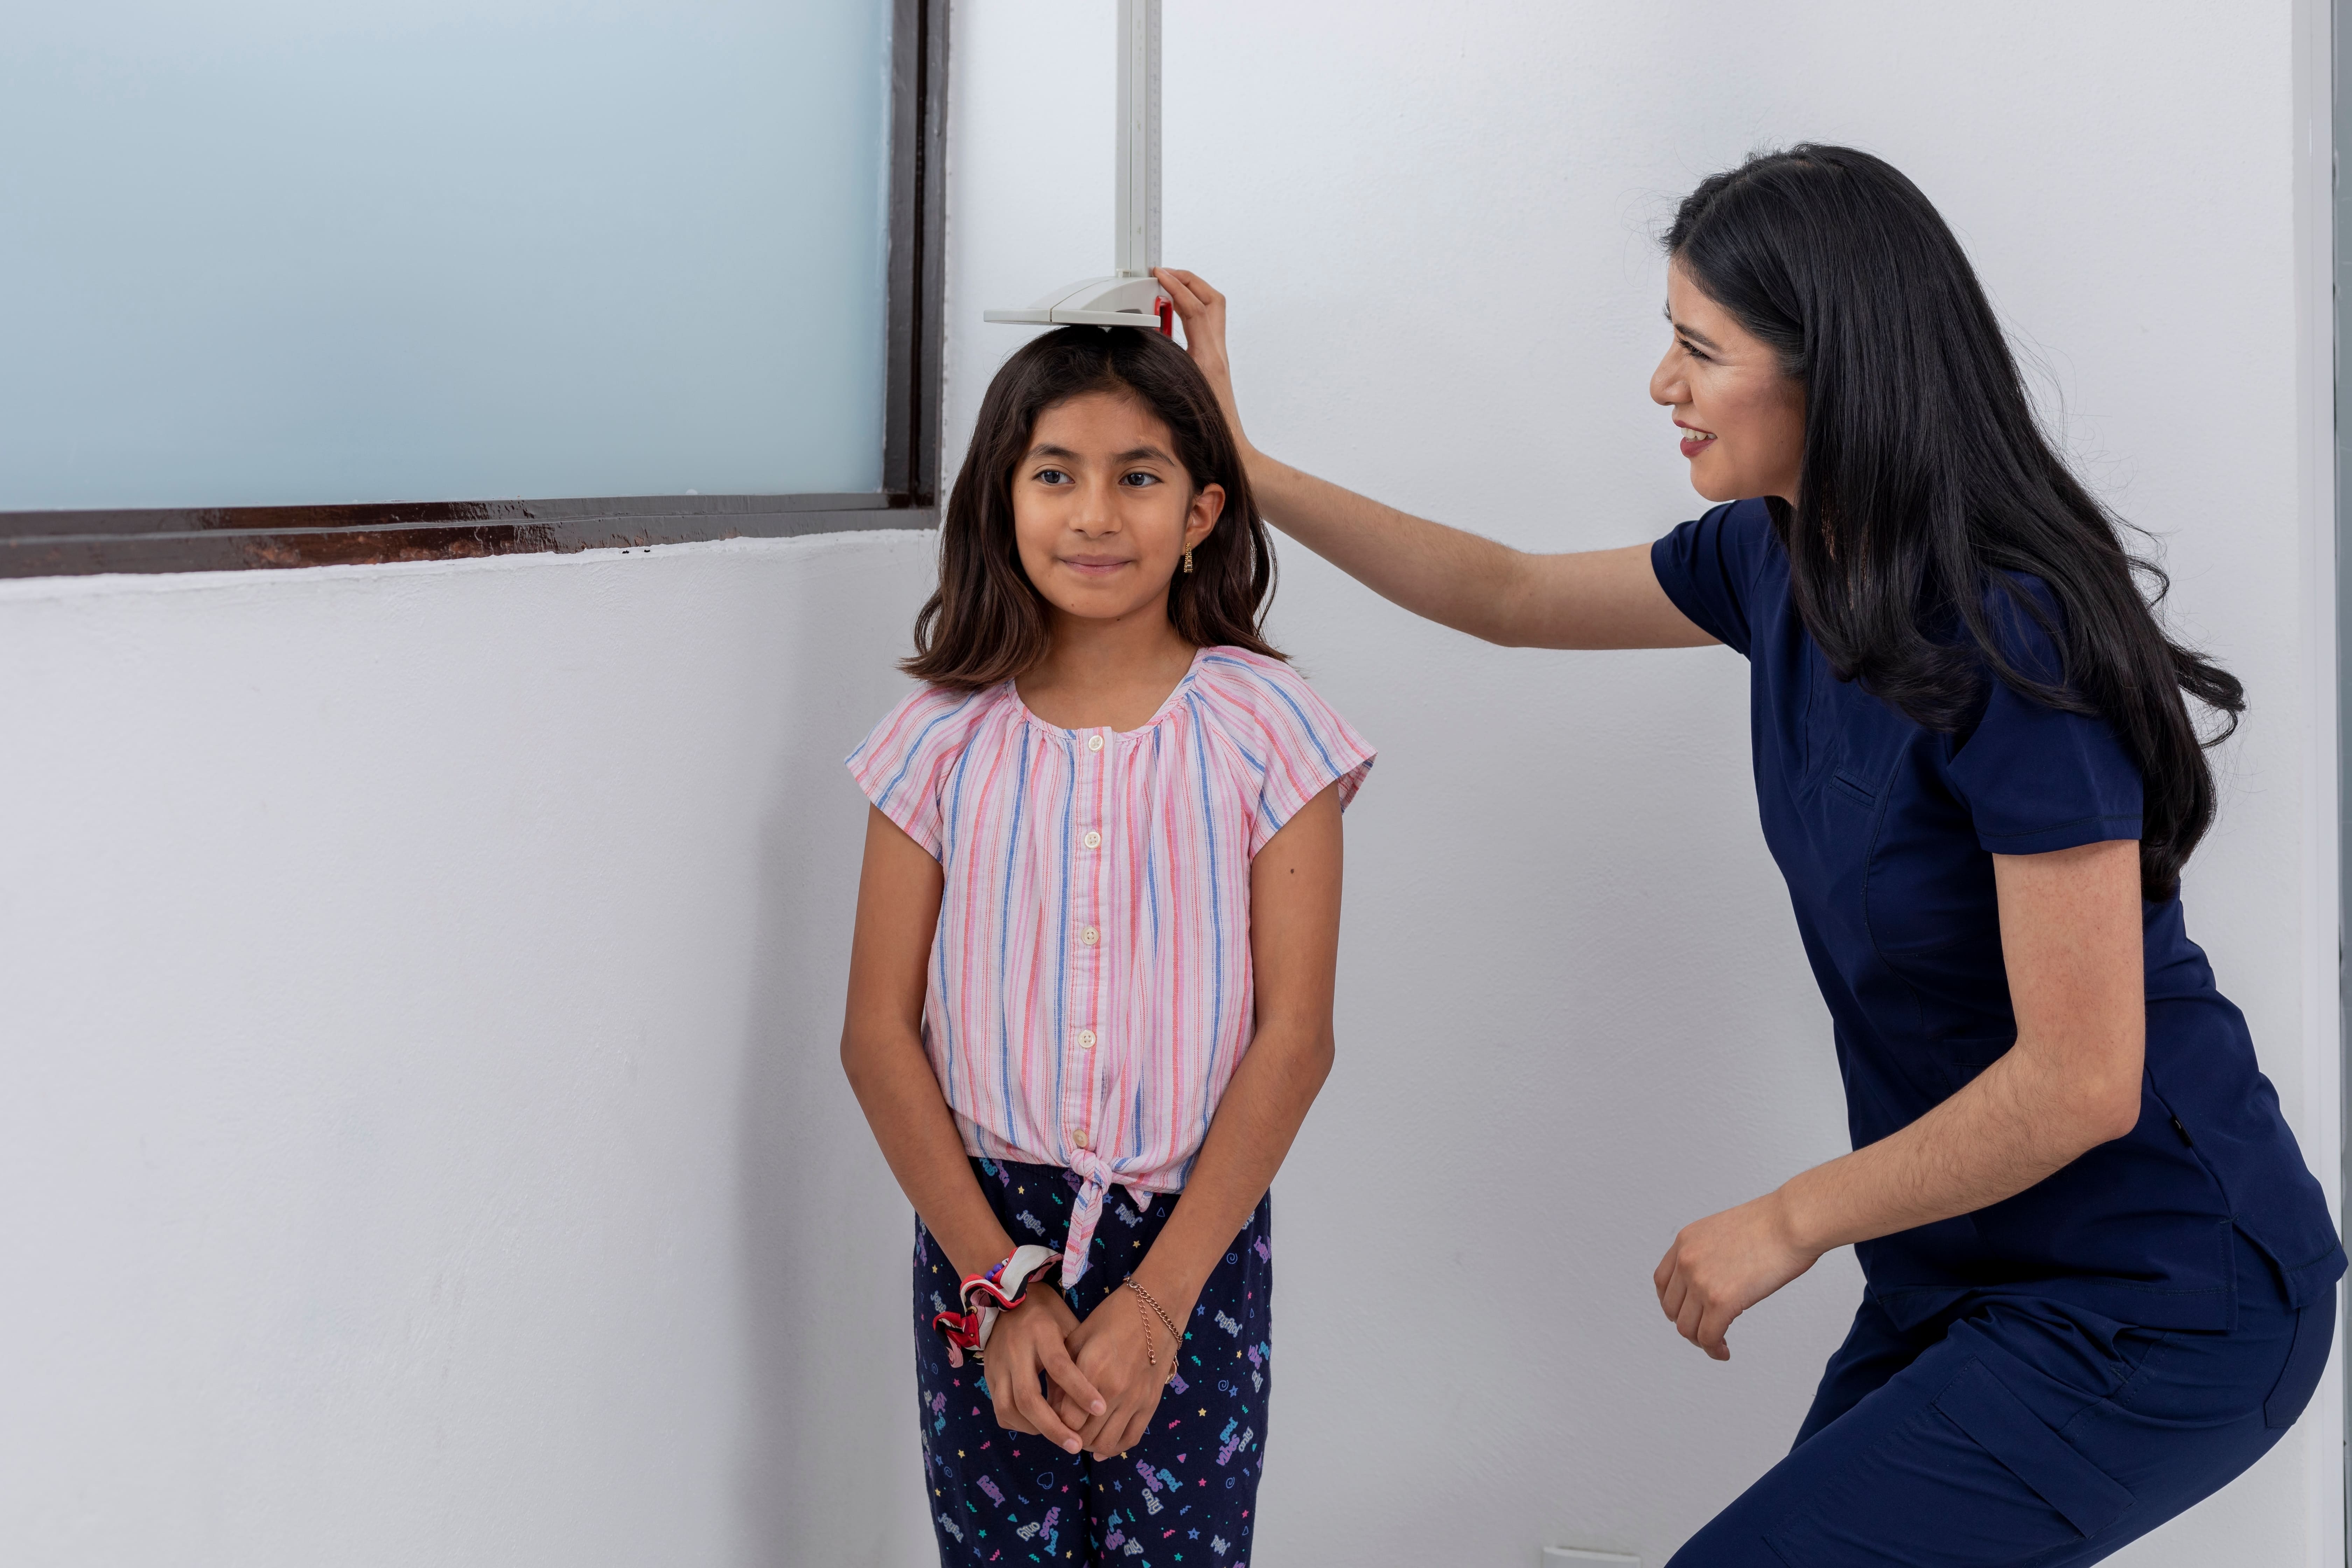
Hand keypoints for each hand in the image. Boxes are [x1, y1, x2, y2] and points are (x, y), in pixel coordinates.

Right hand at [981, 1287, 1105, 1452]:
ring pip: (1009, 1408)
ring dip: (1035, 1429)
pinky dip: (1018, 1424)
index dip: (1080, 1390)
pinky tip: (1037, 1427)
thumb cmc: (1046, 1312)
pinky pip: (1000, 1409)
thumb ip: (1077, 1353)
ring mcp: (997, 1365)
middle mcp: (1015, 1351)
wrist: (1005, 1297)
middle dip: (1053, 1427)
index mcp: (1040, 1332)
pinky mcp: (988, 1376)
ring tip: (1059, 1437)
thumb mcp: (1066, 1323)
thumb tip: (1096, 1390)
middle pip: (1029, 1398)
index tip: (1101, 1409)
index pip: (1059, 1366)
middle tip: (1076, 1445)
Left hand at [1055, 1285, 1180, 1459]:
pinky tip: (1103, 1445)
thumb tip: (1051, 1406)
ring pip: (1106, 1443)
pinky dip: (1115, 1448)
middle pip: (1084, 1435)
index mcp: (1092, 1370)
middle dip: (1070, 1437)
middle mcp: (1114, 1390)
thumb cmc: (1112, 1317)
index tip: (1050, 1418)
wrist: (1156, 1308)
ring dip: (1090, 1445)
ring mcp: (1135, 1399)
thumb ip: (1063, 1373)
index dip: (1054, 1423)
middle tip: (1063, 1429)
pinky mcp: (1151, 1403)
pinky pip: (1131, 1438)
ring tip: (1083, 1435)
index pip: (1066, 1418)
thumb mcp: (1078, 1338)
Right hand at [1152, 269, 1248, 448]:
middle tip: (1165, 275)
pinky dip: (1190, 312)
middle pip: (1211, 299)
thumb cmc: (1205, 428)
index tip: (1159, 275)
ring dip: (1191, 293)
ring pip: (1212, 309)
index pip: (1194, 308)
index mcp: (1207, 356)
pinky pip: (1206, 325)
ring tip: (1167, 289)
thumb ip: (1162, 360)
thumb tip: (1145, 336)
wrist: (1229, 447)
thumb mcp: (1177, 390)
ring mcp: (1218, 355)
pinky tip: (1171, 317)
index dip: (1176, 287)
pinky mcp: (1214, 361)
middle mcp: (1217, 351)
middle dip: (1189, 280)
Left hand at [1653, 1190, 1819, 1360]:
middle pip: (1671, 1308)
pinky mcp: (1720, 1301)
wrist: (1793, 1222)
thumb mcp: (1724, 1232)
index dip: (1674, 1304)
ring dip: (1700, 1341)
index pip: (1662, 1282)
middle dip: (1688, 1324)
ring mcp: (1700, 1281)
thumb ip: (1710, 1255)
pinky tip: (1724, 1351)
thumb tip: (1715, 1280)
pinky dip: (1713, 1350)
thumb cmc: (1773, 1225)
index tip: (1690, 1313)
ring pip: (1686, 1327)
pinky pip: (1707, 1337)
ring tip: (1717, 1344)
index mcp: (1685, 1241)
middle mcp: (1685, 1260)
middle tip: (1707, 1331)